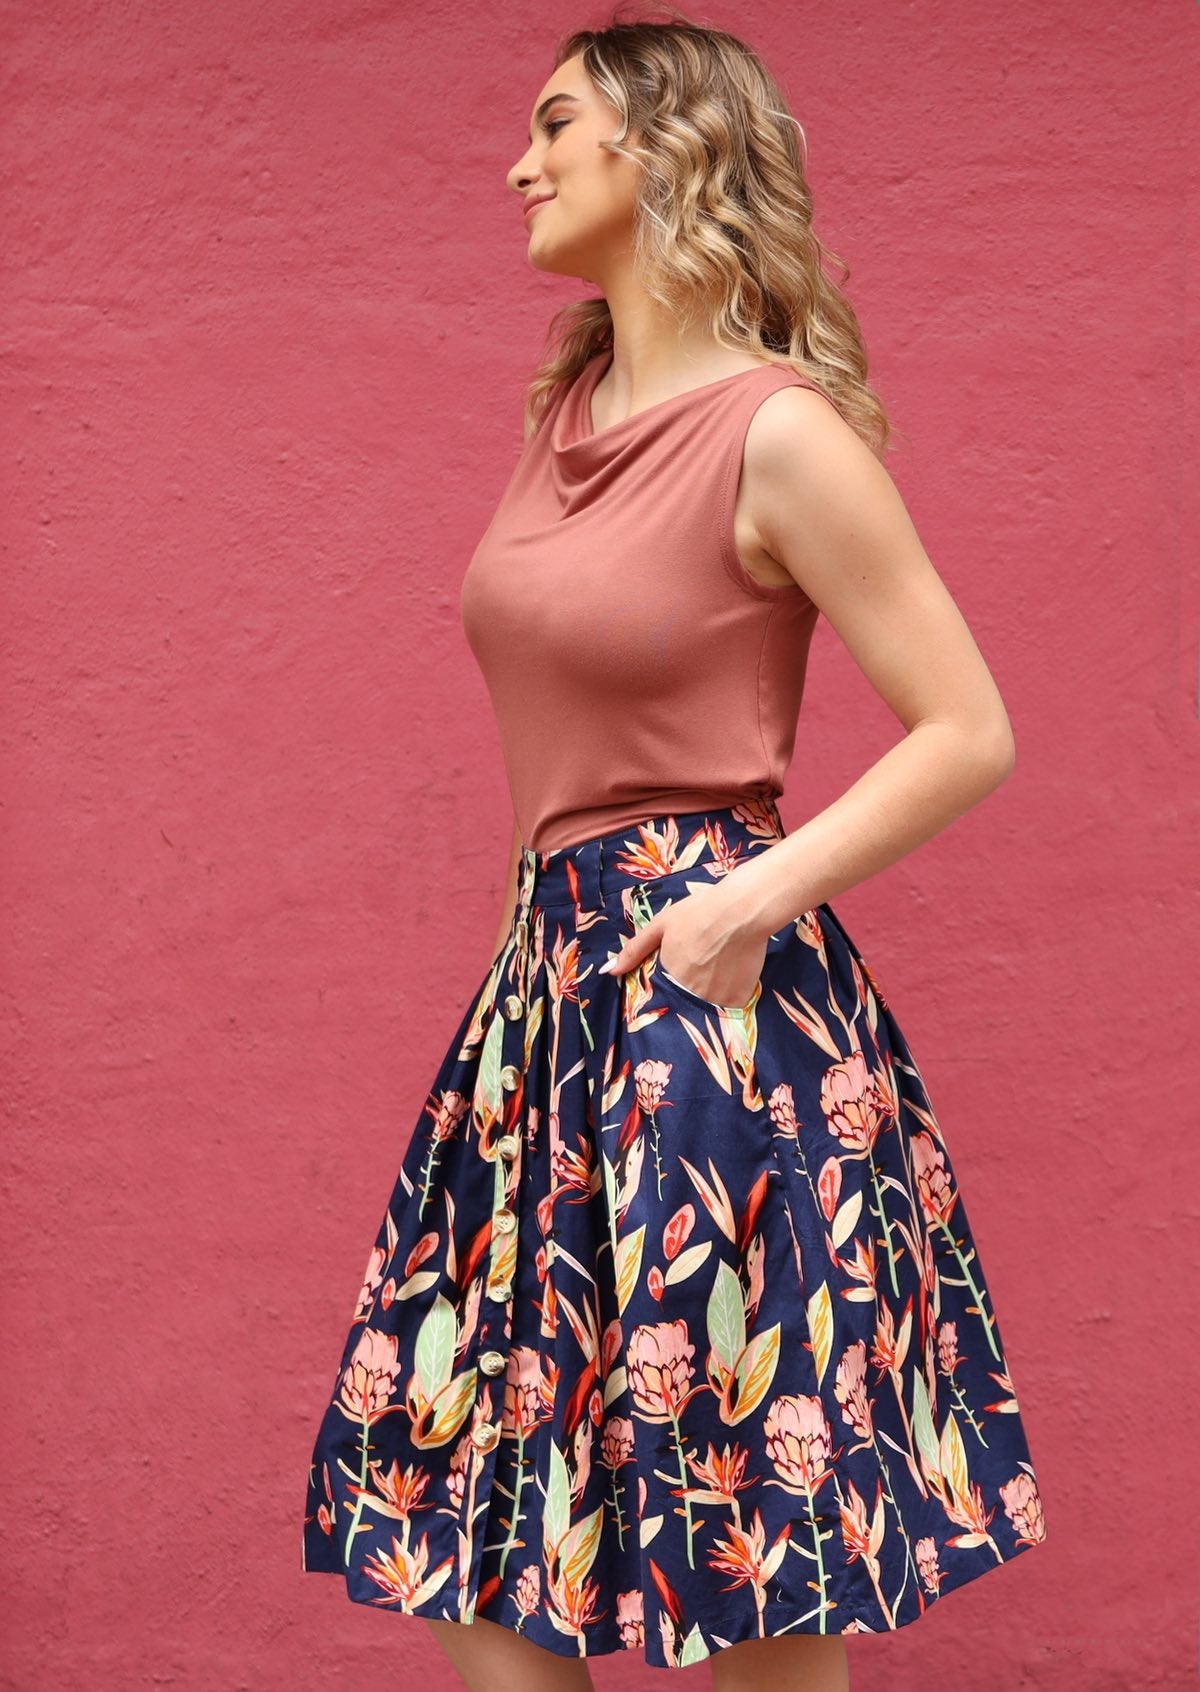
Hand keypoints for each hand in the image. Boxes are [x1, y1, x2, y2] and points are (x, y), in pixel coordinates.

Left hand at [599, 886, 767, 1007]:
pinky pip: (731, 1000)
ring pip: (710, 999)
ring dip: (713, 985)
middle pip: (688, 994)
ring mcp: (714, 999)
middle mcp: (689, 993)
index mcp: (668, 977)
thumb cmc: (700, 911)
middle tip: (708, 954)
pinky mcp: (738, 999)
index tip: (687, 960)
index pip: (664, 989)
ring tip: (722, 958)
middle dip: (695, 978)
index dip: (676, 974)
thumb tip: (606, 972)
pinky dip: (733, 988)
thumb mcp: (661, 925)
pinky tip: (735, 966)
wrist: (743, 909)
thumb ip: (634, 950)